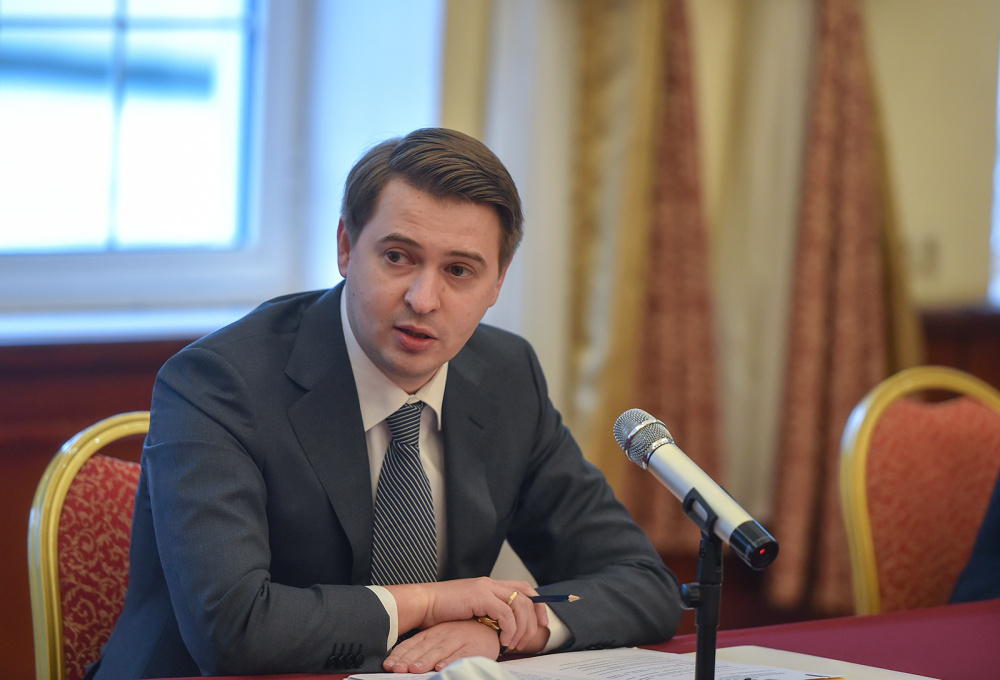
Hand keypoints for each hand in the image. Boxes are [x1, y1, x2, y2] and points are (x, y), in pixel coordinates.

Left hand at [383, 619, 499, 672]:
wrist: (490, 626)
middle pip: (423, 649)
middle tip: (399, 669)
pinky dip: (451, 661)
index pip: (413, 644)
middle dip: (409, 660)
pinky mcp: (473, 648)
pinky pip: (461, 655)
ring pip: (439, 651)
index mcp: (434, 632)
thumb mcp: (441, 635)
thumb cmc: (463, 632)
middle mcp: (444, 635)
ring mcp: (459, 640)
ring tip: (415, 670)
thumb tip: (403, 661)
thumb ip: (425, 646)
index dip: (401, 655)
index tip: (390, 665)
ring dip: (426, 661)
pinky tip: (442, 667)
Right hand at [385, 577, 548, 648]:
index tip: (541, 622)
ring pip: (520, 604)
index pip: (522, 588)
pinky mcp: (481, 596)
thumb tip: (501, 630)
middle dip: (536, 616)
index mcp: (489, 586)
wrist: (423, 604)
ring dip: (522, 627)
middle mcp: (490, 583)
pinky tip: (504, 640)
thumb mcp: (469, 613)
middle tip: (533, 637)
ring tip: (514, 644)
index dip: (536, 604)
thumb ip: (485, 615)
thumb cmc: (441, 613)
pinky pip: (506, 613)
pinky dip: (510, 629)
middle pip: (526, 594)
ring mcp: (486, 588)